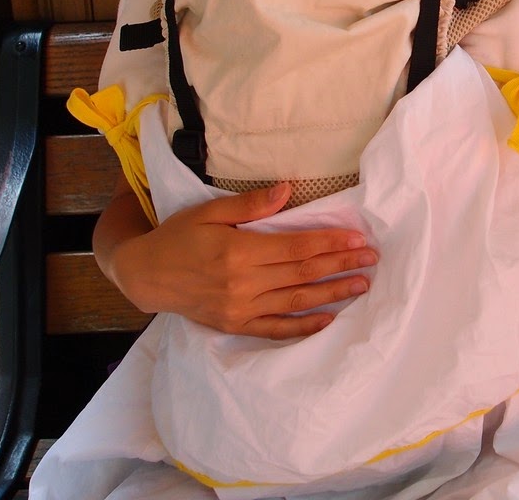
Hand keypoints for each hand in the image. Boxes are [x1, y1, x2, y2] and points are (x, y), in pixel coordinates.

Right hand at [107, 183, 378, 337]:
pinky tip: (328, 320)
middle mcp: (244, 283)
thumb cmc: (178, 237)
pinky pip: (276, 329)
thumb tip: (287, 189)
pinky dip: (303, 326)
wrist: (146, 275)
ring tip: (361, 285)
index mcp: (239, 251)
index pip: (296, 247)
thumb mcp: (209, 211)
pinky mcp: (236, 324)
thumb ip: (249, 204)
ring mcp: (241, 308)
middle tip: (371, 258)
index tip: (356, 238)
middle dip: (341, 264)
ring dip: (333, 293)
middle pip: (303, 273)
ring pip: (297, 301)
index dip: (329, 242)